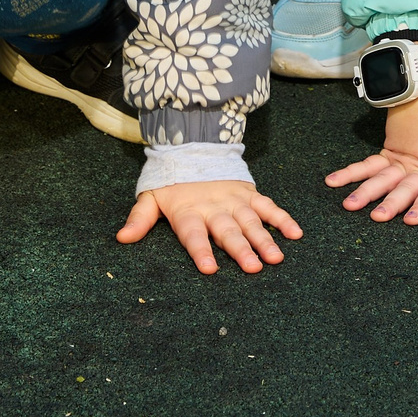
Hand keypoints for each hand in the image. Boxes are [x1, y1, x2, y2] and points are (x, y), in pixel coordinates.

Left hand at [118, 180, 302, 275]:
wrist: (192, 147)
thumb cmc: (171, 182)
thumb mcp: (150, 197)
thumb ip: (140, 219)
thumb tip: (121, 238)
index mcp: (188, 212)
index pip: (194, 235)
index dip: (201, 251)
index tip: (209, 269)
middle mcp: (214, 207)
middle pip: (228, 231)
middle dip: (241, 250)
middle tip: (254, 268)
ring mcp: (234, 200)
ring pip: (251, 221)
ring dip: (264, 239)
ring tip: (276, 257)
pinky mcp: (249, 194)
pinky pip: (268, 207)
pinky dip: (282, 219)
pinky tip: (296, 234)